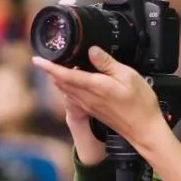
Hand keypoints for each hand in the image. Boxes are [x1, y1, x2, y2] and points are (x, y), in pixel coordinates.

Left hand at [32, 46, 167, 151]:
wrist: (143, 130)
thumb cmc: (139, 104)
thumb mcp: (128, 75)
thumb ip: (107, 62)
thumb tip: (91, 50)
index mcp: (94, 86)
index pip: (65, 75)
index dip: (49, 67)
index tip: (37, 59)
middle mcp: (87, 98)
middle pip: (61, 82)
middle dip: (52, 69)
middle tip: (47, 56)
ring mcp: (88, 105)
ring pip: (66, 89)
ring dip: (59, 77)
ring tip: (58, 64)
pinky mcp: (92, 110)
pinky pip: (73, 96)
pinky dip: (69, 85)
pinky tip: (74, 79)